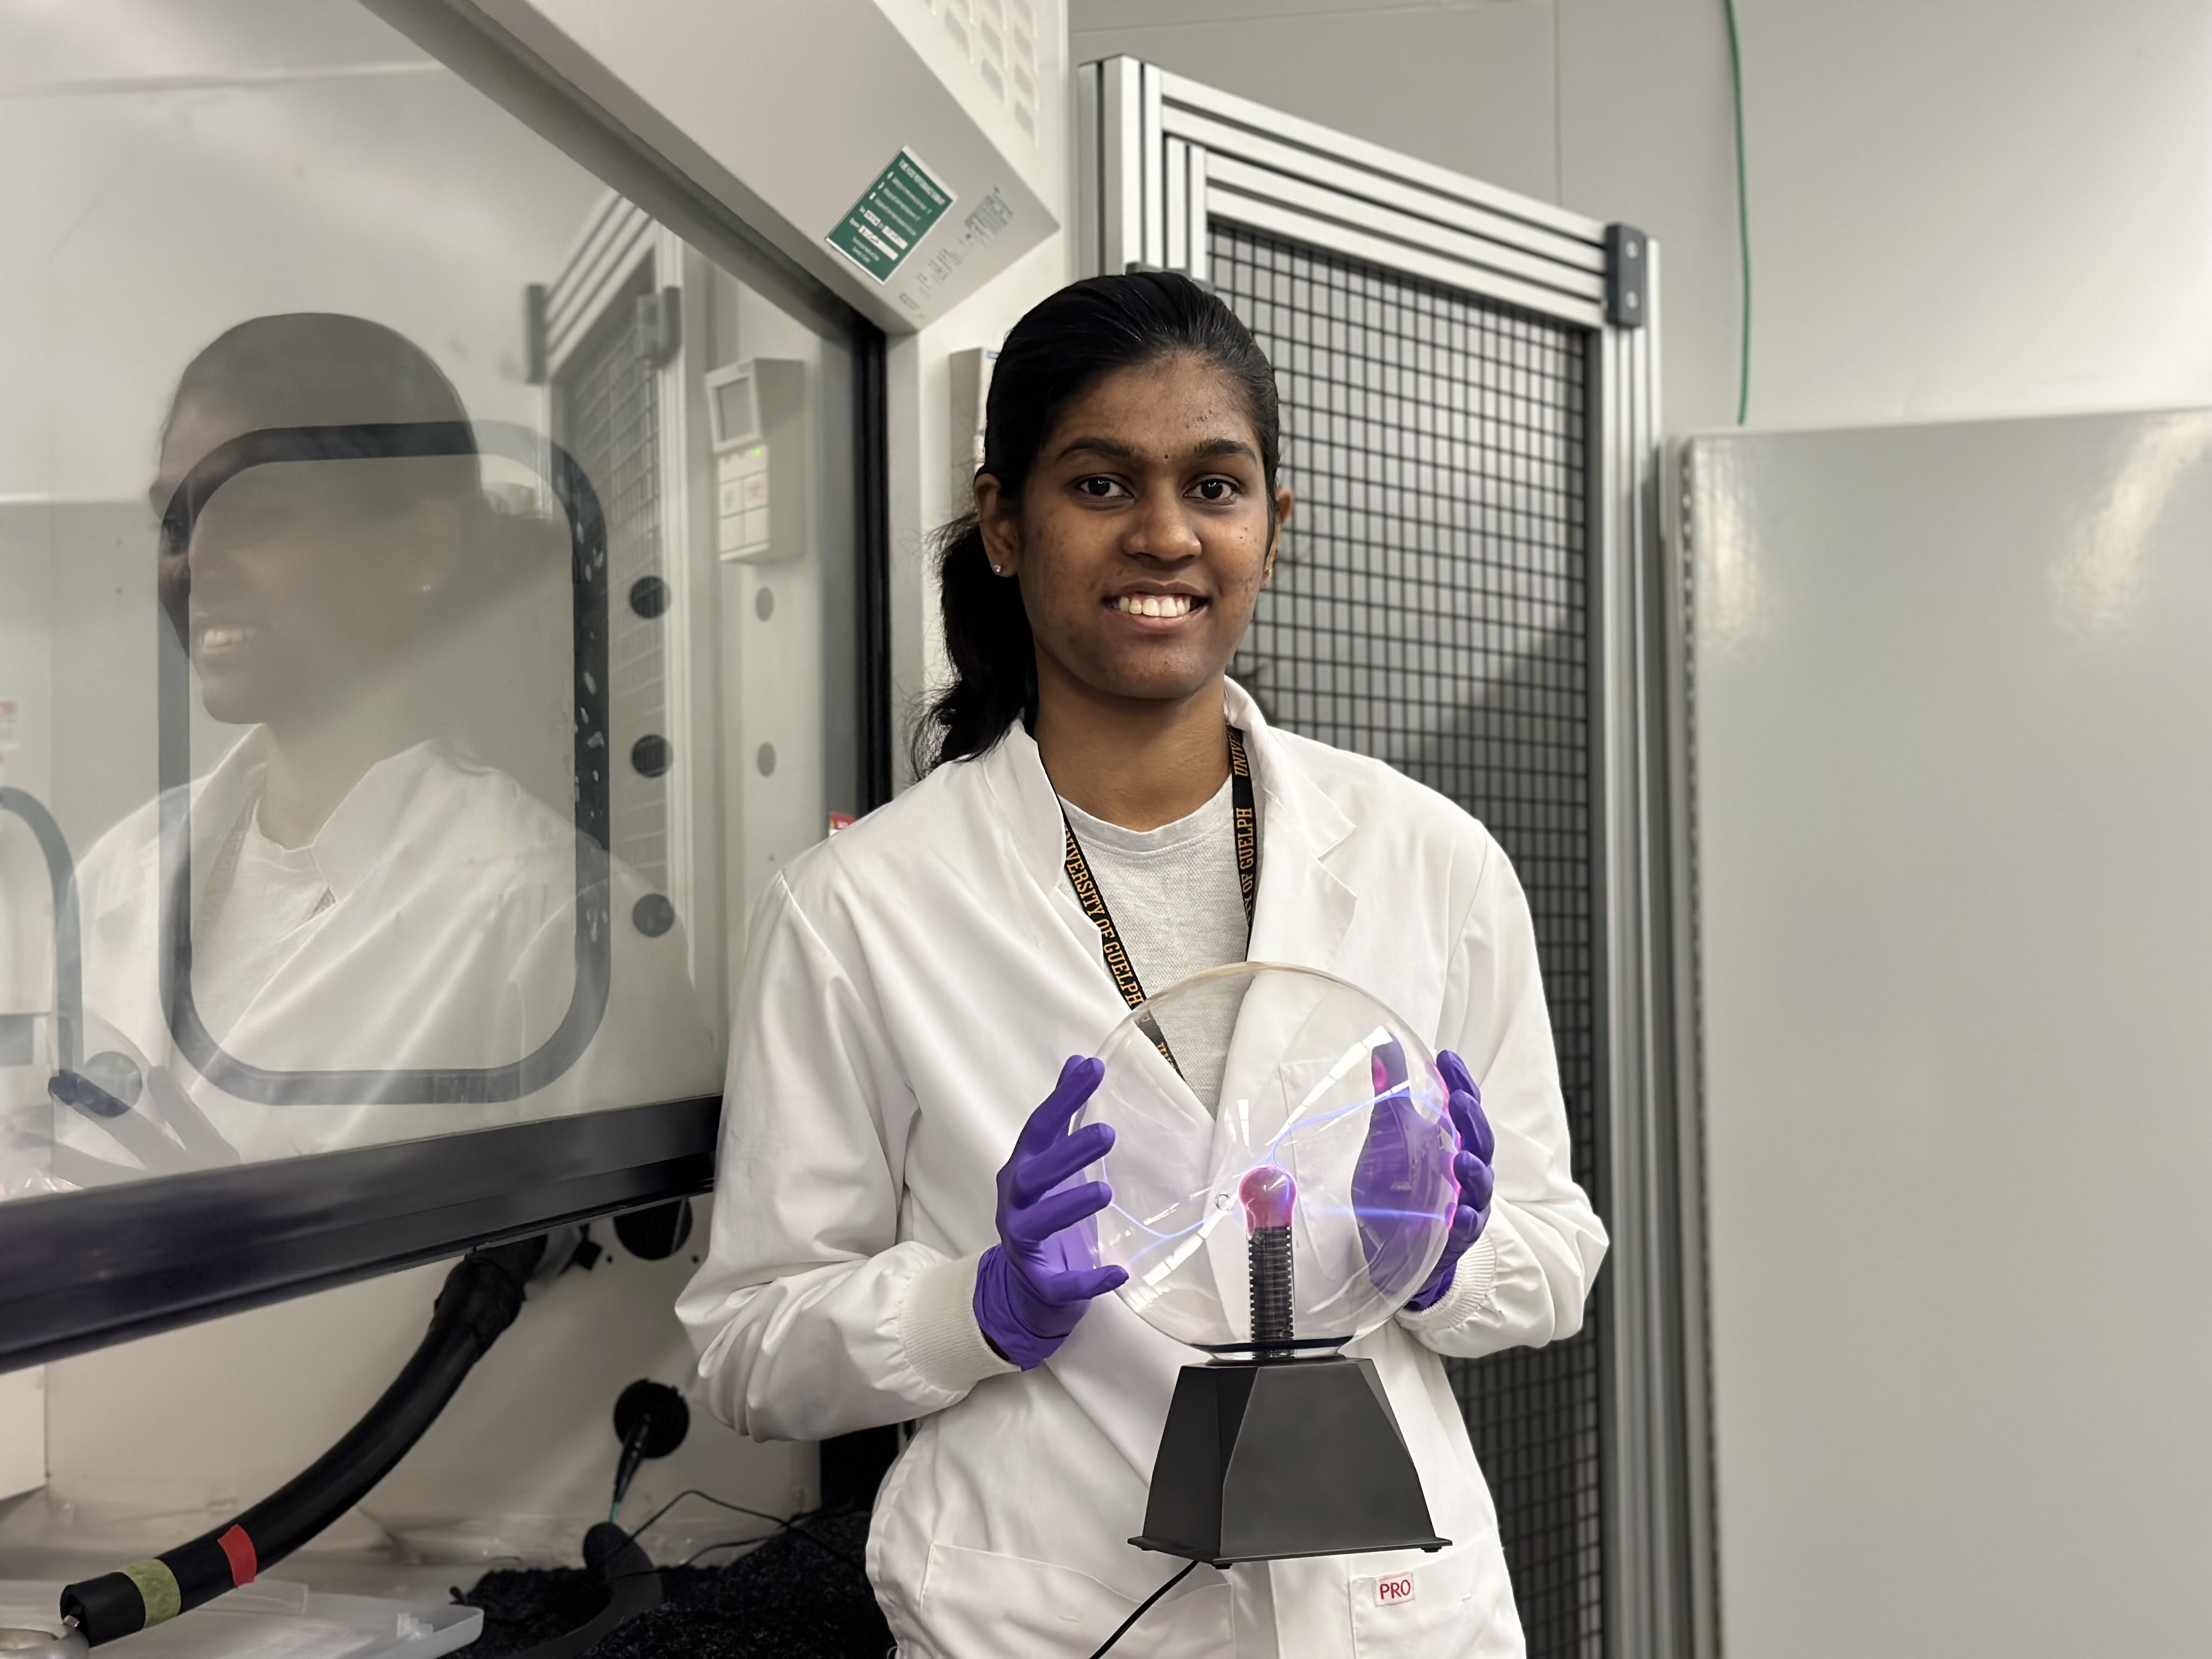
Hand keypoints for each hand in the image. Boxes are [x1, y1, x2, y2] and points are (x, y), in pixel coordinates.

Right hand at [973, 1057, 1129, 1368]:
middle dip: (1067, 1154)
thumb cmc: (1044, 1209)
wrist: (1027, 1283)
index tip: (1092, 1069)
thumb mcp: (1050, 1159)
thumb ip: (1063, 1114)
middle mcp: (1015, 1203)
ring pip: (1038, 1225)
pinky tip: (1119, 1273)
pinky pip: (1061, 1284)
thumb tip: (1078, 1060)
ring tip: (1105, 1192)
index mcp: (1021, 1169)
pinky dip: (1088, 1280)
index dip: (1063, 1100)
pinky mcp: (1040, 1281)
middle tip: (1107, 1133)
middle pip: (1034, 1175)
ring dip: (1070, 1207)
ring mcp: (1022, 1243)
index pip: (1039, 1130)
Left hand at [1405, 1050, 1495, 1311]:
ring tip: (1462, 1158)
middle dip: (1472, 1120)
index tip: (1446, 1056)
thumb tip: (1384, 1045)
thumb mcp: (1389, 1137)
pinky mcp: (1455, 1238)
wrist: (1393, 1247)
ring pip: (1480, 1185)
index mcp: (1454, 1141)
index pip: (1464, 1107)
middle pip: (1479, 1142)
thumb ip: (1391, 1095)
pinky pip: (1466, 1229)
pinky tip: (1457, 1214)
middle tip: (1460, 1099)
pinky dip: (1464, 1220)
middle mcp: (1466, 1170)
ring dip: (1474, 1170)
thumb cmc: (1400, 1185)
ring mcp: (1466, 1204)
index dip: (1460, 1081)